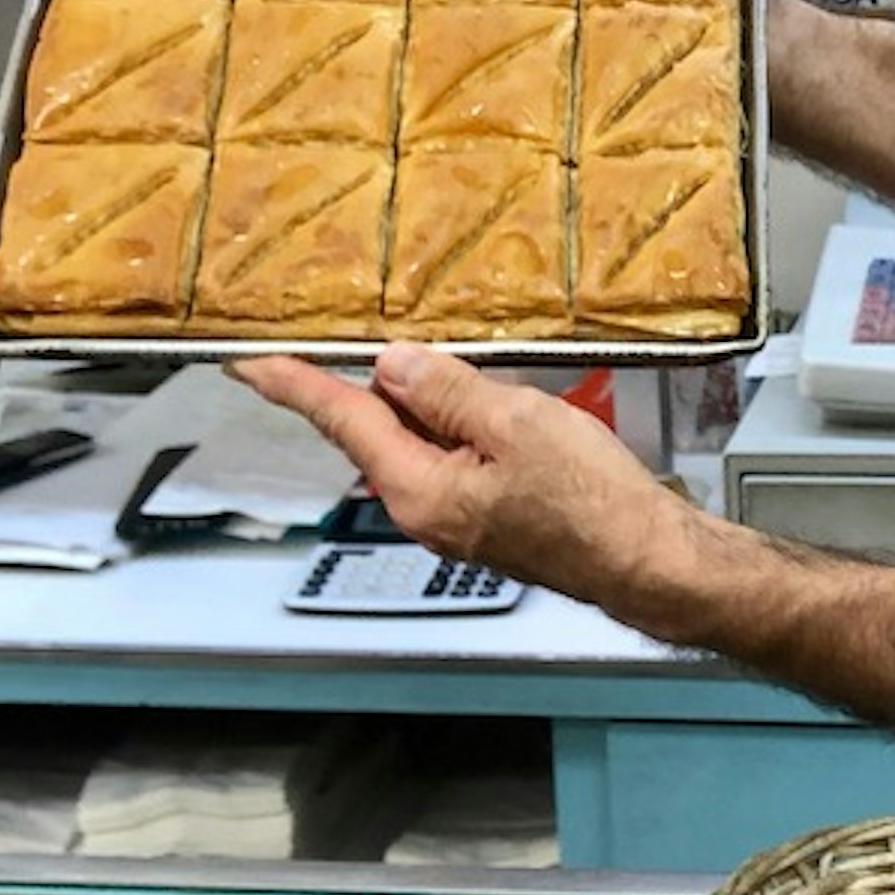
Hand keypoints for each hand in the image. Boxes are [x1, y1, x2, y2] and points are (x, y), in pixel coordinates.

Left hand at [232, 347, 675, 602]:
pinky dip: (457, 426)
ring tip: (455, 367)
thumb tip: (392, 366)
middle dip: (379, 383)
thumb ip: (447, 392)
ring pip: (421, 443)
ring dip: (428, 403)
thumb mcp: (516, 423)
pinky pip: (452, 459)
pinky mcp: (487, 519)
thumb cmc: (591, 500)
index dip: (293, 384)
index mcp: (417, 488)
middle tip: (371, 332)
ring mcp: (454, 519)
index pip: (341, 421)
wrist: (648, 561)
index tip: (245, 360)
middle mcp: (422, 510)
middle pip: (380, 429)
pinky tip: (491, 405)